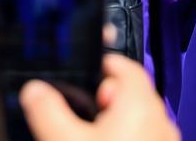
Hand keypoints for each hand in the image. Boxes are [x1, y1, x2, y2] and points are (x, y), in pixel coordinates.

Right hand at [19, 54, 178, 140]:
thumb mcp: (64, 139)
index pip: (126, 66)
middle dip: (104, 97)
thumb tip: (35, 91)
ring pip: (138, 119)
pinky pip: (142, 137)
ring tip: (85, 134)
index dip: (104, 63)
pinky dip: (124, 138)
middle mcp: (160, 119)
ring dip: (113, 121)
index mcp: (140, 103)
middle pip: (132, 94)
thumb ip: (47, 110)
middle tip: (78, 108)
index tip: (86, 67)